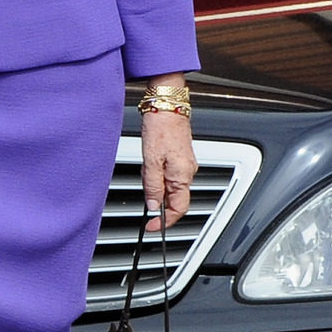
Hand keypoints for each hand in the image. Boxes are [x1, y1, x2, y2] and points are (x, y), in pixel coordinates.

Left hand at [140, 110, 196, 232]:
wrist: (166, 105)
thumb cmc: (160, 128)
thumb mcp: (150, 162)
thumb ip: (152, 187)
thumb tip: (153, 207)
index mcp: (183, 176)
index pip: (178, 209)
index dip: (164, 221)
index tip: (151, 226)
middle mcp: (188, 172)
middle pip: (174, 199)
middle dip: (157, 201)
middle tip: (143, 194)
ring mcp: (185, 164)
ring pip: (171, 187)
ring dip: (156, 187)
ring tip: (145, 170)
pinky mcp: (180, 156)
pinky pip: (170, 175)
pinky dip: (158, 176)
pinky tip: (149, 164)